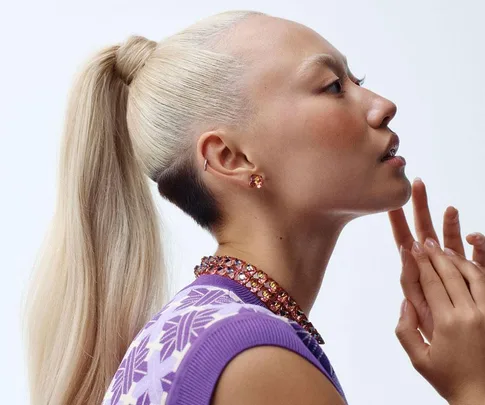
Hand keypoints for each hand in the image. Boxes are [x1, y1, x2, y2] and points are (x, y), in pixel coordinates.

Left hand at [387, 177, 484, 341]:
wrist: (463, 350)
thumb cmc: (436, 333)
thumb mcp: (416, 308)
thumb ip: (410, 281)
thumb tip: (407, 253)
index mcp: (417, 273)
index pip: (404, 242)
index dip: (397, 222)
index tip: (388, 202)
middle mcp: (436, 267)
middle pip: (426, 232)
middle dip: (421, 209)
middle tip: (417, 184)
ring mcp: (457, 270)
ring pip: (453, 241)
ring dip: (451, 224)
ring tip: (449, 208)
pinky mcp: (477, 278)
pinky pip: (479, 258)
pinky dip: (479, 246)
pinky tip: (475, 238)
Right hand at [395, 239, 484, 403]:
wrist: (482, 396)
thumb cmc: (449, 378)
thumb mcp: (418, 359)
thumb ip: (405, 329)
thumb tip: (405, 302)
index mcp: (447, 322)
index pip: (431, 282)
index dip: (419, 262)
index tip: (412, 247)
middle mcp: (469, 314)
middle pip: (450, 274)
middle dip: (435, 255)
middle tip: (425, 241)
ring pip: (473, 275)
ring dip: (457, 259)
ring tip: (444, 249)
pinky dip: (477, 271)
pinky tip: (467, 264)